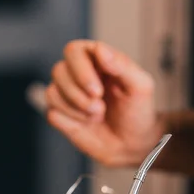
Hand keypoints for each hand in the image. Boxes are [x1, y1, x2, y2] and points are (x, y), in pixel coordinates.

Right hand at [46, 40, 162, 166]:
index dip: (82, 70)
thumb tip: (99, 49)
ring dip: (76, 108)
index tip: (98, 91)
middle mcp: (78, 74)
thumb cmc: (138, 112)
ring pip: (52, 92)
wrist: (133, 144)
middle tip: (100, 107)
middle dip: (78, 93)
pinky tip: (87, 124)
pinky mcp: (61, 115)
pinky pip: (52, 113)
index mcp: (96, 60)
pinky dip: (71, 121)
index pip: (73, 51)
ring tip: (98, 115)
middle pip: (59, 70)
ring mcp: (67, 94)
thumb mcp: (140, 87)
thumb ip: (123, 64)